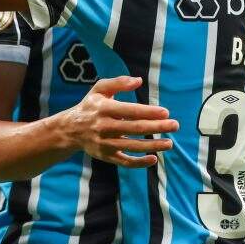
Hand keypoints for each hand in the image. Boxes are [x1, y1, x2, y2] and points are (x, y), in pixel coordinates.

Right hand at [62, 76, 177, 167]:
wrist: (70, 130)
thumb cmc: (90, 106)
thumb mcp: (99, 90)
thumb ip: (118, 83)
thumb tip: (139, 81)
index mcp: (104, 109)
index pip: (130, 111)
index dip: (148, 112)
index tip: (166, 112)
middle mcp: (104, 127)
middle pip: (135, 128)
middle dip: (156, 127)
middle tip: (175, 125)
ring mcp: (105, 144)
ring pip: (132, 147)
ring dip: (152, 146)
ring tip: (169, 143)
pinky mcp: (106, 156)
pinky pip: (125, 162)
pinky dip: (139, 163)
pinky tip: (154, 158)